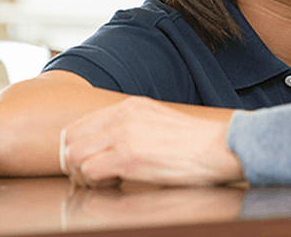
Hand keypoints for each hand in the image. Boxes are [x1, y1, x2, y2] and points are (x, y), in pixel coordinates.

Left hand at [59, 96, 243, 187]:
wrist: (220, 147)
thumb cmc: (197, 143)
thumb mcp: (160, 122)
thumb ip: (135, 127)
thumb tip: (113, 148)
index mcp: (130, 106)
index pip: (80, 124)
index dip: (77, 148)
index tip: (90, 164)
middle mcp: (122, 115)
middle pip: (70, 138)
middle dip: (73, 163)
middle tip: (91, 178)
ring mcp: (124, 134)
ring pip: (74, 155)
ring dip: (83, 174)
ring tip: (105, 182)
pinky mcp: (128, 156)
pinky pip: (90, 171)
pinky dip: (96, 183)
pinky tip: (116, 183)